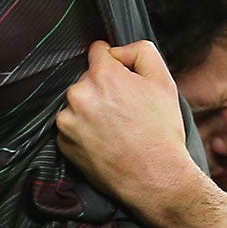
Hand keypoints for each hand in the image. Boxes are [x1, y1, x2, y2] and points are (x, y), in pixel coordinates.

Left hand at [54, 40, 206, 220]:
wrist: (155, 177)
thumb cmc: (161, 132)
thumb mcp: (164, 81)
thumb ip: (141, 52)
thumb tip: (119, 50)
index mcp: (103, 75)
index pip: (98, 50)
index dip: (113, 61)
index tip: (121, 76)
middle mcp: (79, 94)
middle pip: (87, 78)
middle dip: (103, 88)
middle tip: (125, 109)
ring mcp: (68, 120)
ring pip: (78, 103)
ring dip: (91, 109)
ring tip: (115, 128)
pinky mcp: (63, 142)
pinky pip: (71, 126)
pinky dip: (83, 130)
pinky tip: (104, 140)